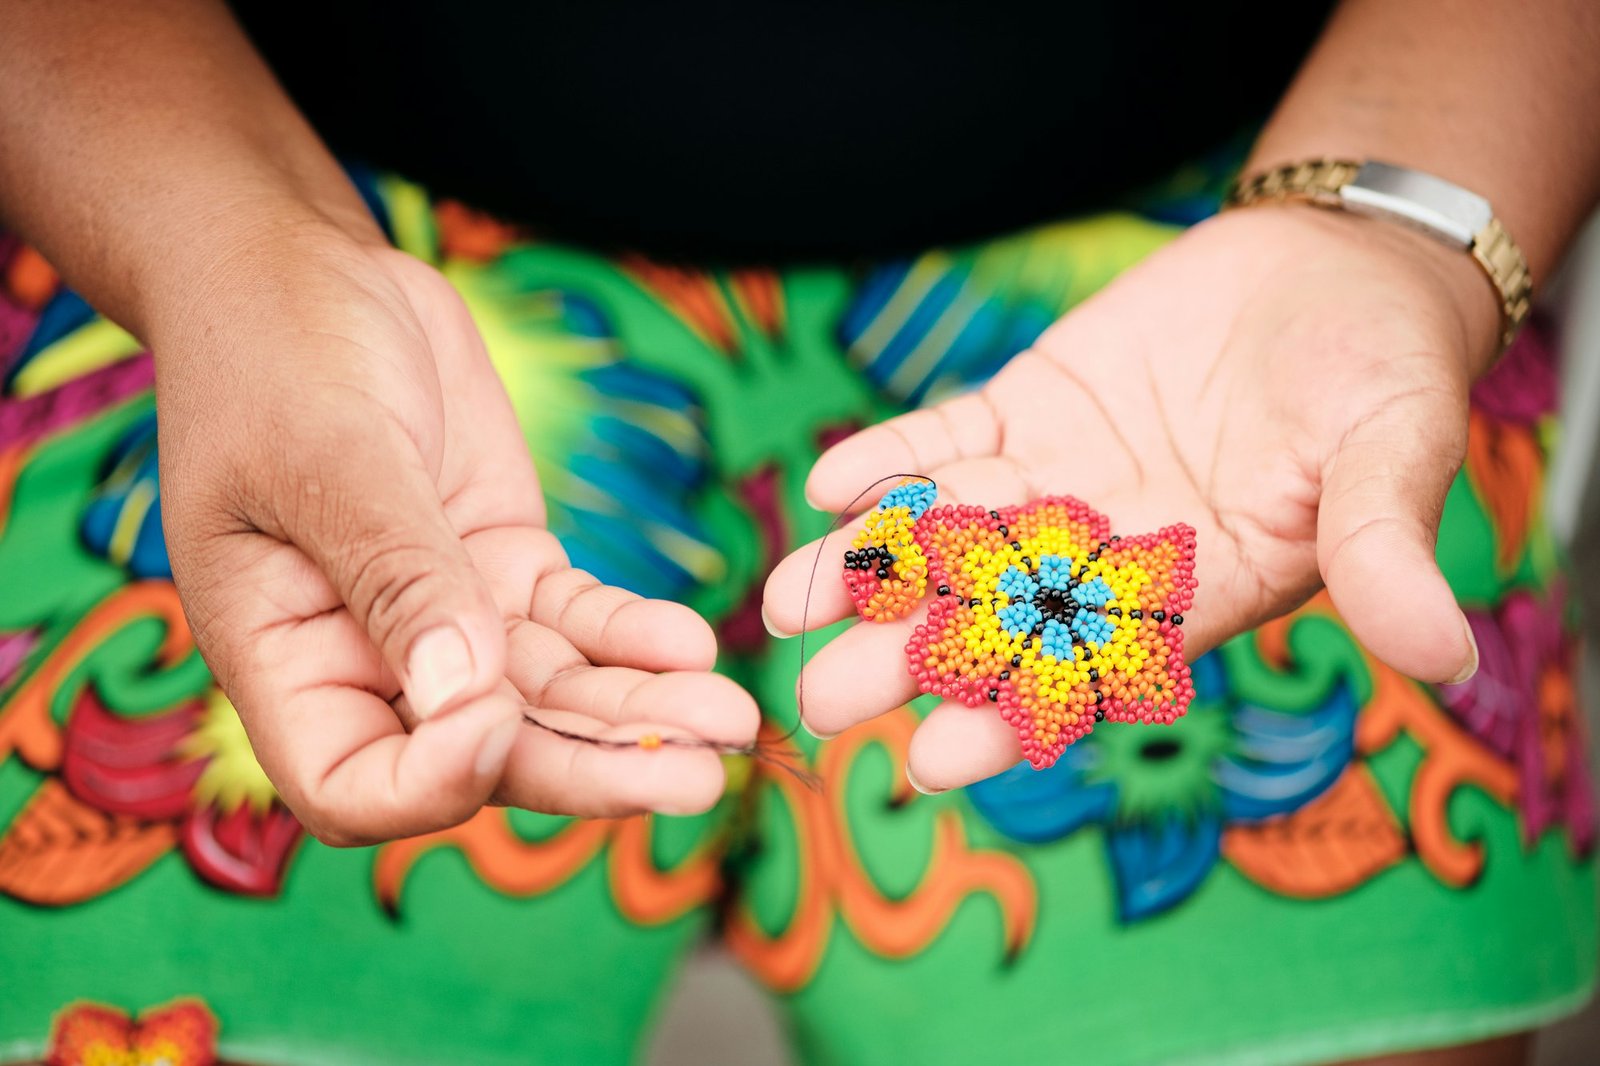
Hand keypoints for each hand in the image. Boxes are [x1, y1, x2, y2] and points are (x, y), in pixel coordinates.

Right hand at [156, 229, 754, 843]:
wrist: (309, 276)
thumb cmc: (275, 354)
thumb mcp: (326, 455)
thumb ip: (397, 574)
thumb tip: (468, 696)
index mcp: (284, 659)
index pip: (355, 786)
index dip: (431, 784)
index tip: (494, 723)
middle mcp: (370, 660)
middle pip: (488, 753)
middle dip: (592, 766)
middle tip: (699, 782)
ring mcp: (452, 616)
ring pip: (552, 695)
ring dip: (640, 710)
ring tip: (730, 716)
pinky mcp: (511, 566)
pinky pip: (581, 622)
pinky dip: (636, 635)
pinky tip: (693, 643)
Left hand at [764, 206, 1497, 792]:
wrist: (1334, 270)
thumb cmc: (1381, 370)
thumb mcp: (1395, 452)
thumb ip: (1386, 546)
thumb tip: (1445, 652)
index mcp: (1192, 593)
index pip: (1094, 670)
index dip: (1017, 715)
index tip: (935, 761)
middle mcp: (1108, 553)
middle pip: (993, 617)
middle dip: (906, 658)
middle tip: (820, 701)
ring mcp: (1057, 480)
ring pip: (950, 536)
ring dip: (869, 568)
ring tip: (784, 602)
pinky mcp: (1026, 408)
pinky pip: (947, 440)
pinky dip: (892, 459)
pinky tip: (831, 484)